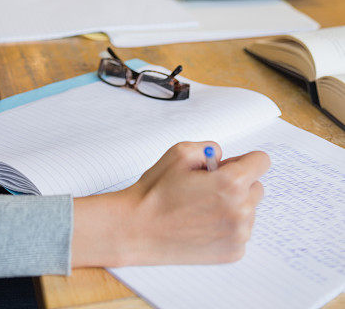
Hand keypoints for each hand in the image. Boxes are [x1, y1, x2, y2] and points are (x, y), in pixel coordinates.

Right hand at [72, 141, 269, 267]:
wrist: (138, 229)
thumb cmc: (157, 191)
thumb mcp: (180, 152)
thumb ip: (210, 148)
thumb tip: (224, 158)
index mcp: (231, 183)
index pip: (262, 162)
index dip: (244, 160)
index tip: (230, 165)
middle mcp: (240, 211)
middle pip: (257, 187)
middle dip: (238, 183)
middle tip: (208, 187)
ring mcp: (238, 235)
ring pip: (249, 210)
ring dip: (234, 205)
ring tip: (202, 207)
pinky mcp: (233, 253)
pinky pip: (241, 231)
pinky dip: (227, 226)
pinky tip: (203, 224)